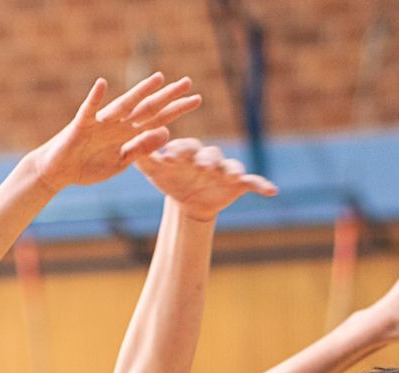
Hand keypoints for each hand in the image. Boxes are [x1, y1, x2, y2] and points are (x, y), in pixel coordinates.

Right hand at [30, 73, 201, 192]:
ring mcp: (100, 123)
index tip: (196, 99)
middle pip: (146, 108)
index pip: (157, 118)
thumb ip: (142, 149)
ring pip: (124, 106)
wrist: (58, 172)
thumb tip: (166, 133)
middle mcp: (117, 124)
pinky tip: (103, 84)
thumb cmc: (87, 166)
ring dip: (139, 92)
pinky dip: (95, 98)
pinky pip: (89, 109)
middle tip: (188, 82)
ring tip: (158, 79)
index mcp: (128, 134)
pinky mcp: (81, 125)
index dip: (176, 109)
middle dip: (166, 97)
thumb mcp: (120, 163)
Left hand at [136, 138, 277, 220]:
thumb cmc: (169, 178)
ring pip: (230, 166)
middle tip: (203, 166)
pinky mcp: (238, 182)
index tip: (171, 157)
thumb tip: (125, 147)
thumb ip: (142, 159)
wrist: (188, 198)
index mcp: (187, 151)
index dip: (179, 152)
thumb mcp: (154, 171)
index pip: (184, 148)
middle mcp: (207, 157)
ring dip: (232, 170)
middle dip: (207, 160)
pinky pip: (253, 182)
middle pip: (209, 155)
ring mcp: (224, 169)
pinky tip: (272, 191)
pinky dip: (263, 185)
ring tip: (233, 176)